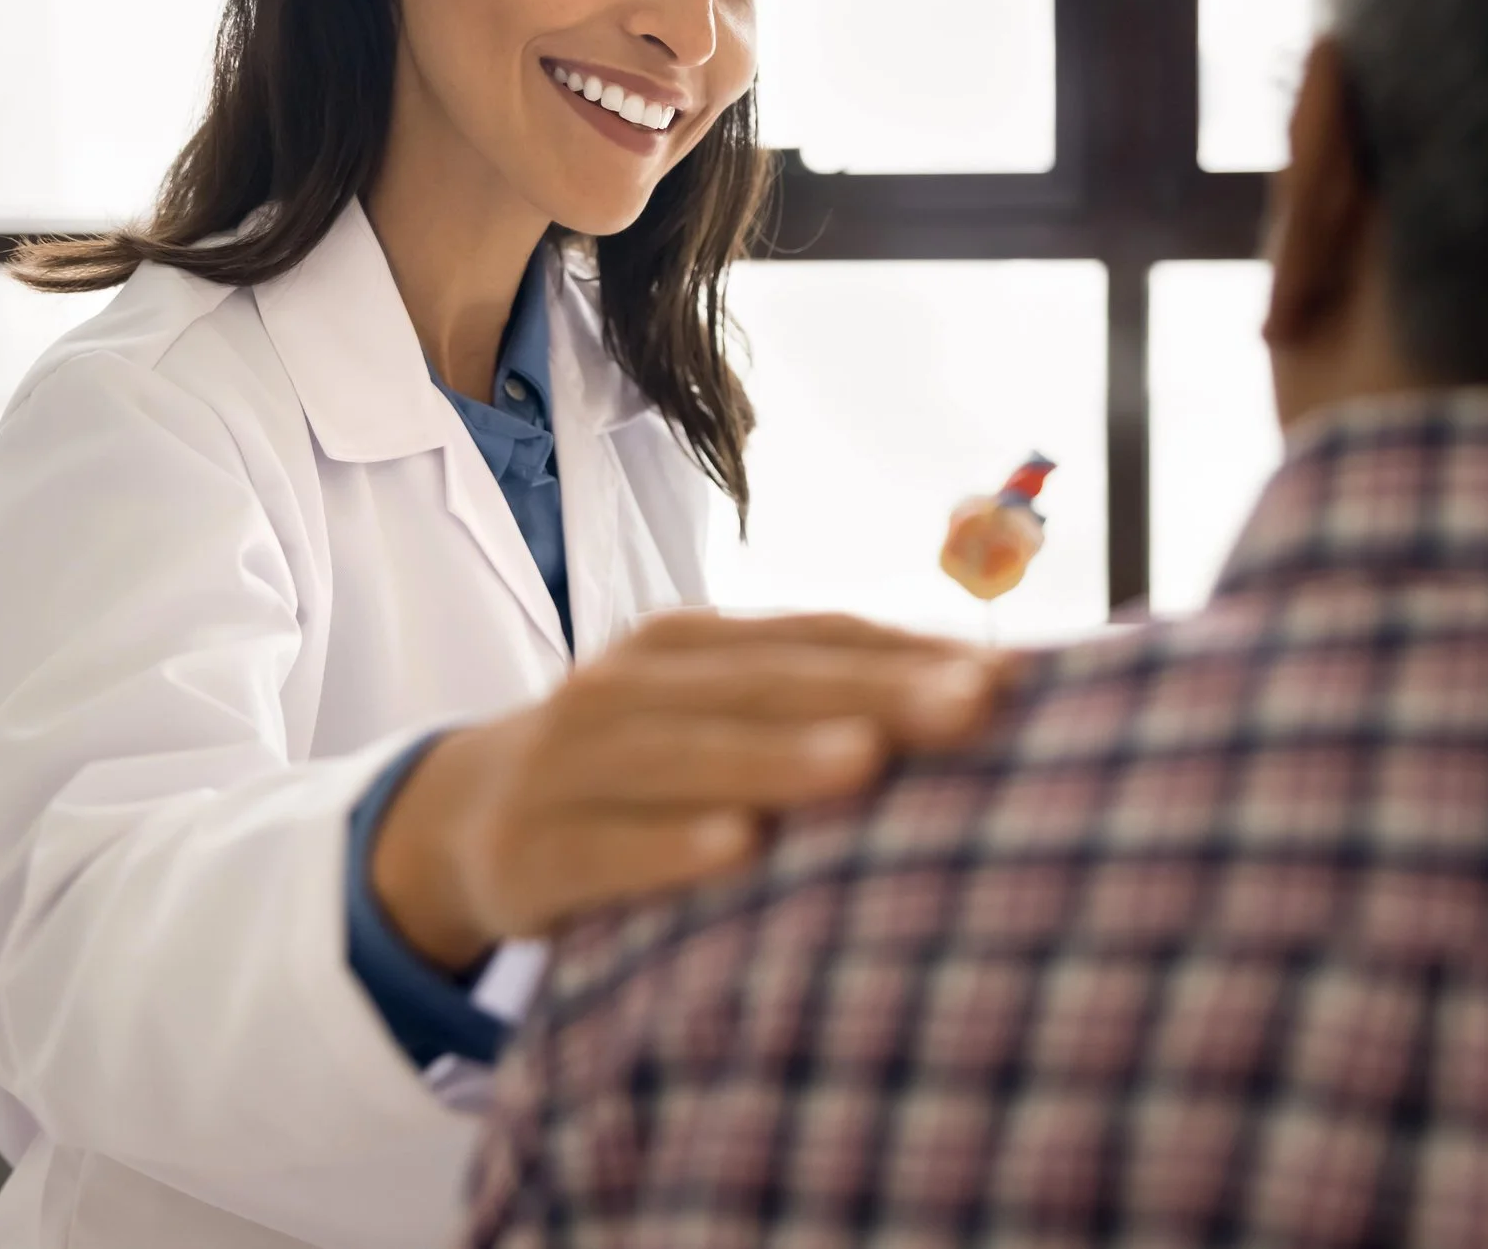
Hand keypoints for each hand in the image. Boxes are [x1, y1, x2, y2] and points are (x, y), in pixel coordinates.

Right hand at [370, 610, 1012, 968]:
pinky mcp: (530, 850)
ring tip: (867, 761)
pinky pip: (603, 849)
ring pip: (683, 755)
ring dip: (776, 758)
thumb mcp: (709, 719)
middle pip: (762, 686)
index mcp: (687, 645)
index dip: (910, 650)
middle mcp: (628, 685)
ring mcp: (569, 763)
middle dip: (873, 693)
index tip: (1017, 677)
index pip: (813, 637)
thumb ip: (820, 703)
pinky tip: (735, 849)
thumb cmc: (640, 771)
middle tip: (973, 706)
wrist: (469, 821)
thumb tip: (998, 694)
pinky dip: (667, 848)